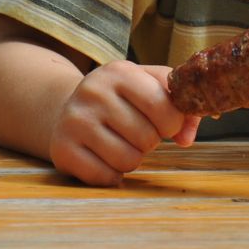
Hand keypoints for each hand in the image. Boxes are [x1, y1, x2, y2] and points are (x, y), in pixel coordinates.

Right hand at [49, 60, 200, 186]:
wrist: (66, 109)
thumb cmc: (120, 100)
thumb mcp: (148, 85)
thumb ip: (178, 103)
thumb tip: (186, 137)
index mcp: (119, 71)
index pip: (162, 106)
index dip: (172, 122)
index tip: (164, 123)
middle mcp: (93, 91)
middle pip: (147, 137)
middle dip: (150, 141)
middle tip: (136, 133)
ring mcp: (74, 120)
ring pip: (127, 160)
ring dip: (131, 159)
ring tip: (120, 144)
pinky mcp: (62, 148)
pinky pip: (105, 176)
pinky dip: (112, 175)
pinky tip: (103, 158)